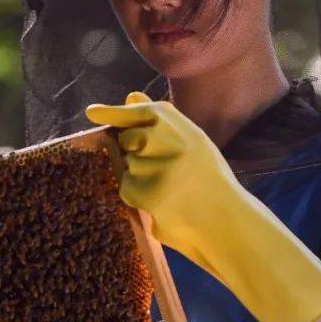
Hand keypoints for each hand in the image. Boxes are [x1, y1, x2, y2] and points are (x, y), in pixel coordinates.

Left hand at [85, 92, 320, 321]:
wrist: (230, 226)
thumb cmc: (210, 186)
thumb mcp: (194, 147)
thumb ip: (164, 123)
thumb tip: (131, 95)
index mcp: (186, 129)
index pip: (144, 111)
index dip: (115, 112)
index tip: (91, 113)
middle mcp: (173, 141)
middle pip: (129, 139)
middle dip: (133, 154)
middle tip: (165, 173)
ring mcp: (161, 165)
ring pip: (128, 165)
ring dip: (140, 178)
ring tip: (171, 192)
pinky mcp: (150, 191)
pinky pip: (127, 188)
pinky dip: (138, 198)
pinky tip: (163, 205)